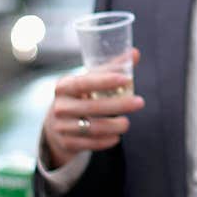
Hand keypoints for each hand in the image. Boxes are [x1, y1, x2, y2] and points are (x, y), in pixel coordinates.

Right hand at [42, 48, 144, 167]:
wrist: (56, 125)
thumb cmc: (79, 96)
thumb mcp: (89, 81)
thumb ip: (111, 68)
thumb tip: (135, 53)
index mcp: (64, 86)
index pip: (83, 82)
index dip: (105, 81)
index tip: (126, 79)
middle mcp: (60, 106)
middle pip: (92, 107)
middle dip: (118, 105)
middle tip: (140, 102)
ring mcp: (61, 126)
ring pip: (91, 128)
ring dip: (113, 126)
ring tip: (127, 123)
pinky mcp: (66, 142)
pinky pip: (88, 143)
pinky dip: (104, 141)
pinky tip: (116, 137)